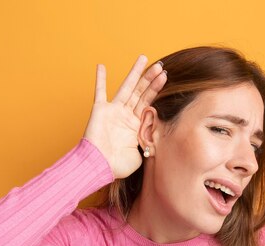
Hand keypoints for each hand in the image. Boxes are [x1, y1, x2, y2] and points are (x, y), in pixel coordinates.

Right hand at [82, 54, 166, 178]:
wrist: (98, 166)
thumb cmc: (117, 165)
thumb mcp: (141, 154)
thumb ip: (149, 143)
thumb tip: (159, 139)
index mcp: (135, 125)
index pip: (148, 102)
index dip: (156, 89)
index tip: (165, 77)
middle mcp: (125, 115)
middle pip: (140, 92)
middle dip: (150, 79)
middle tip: (160, 65)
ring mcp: (113, 111)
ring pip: (126, 88)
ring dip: (135, 73)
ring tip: (143, 58)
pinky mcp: (100, 110)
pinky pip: (99, 92)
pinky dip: (100, 79)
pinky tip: (101, 66)